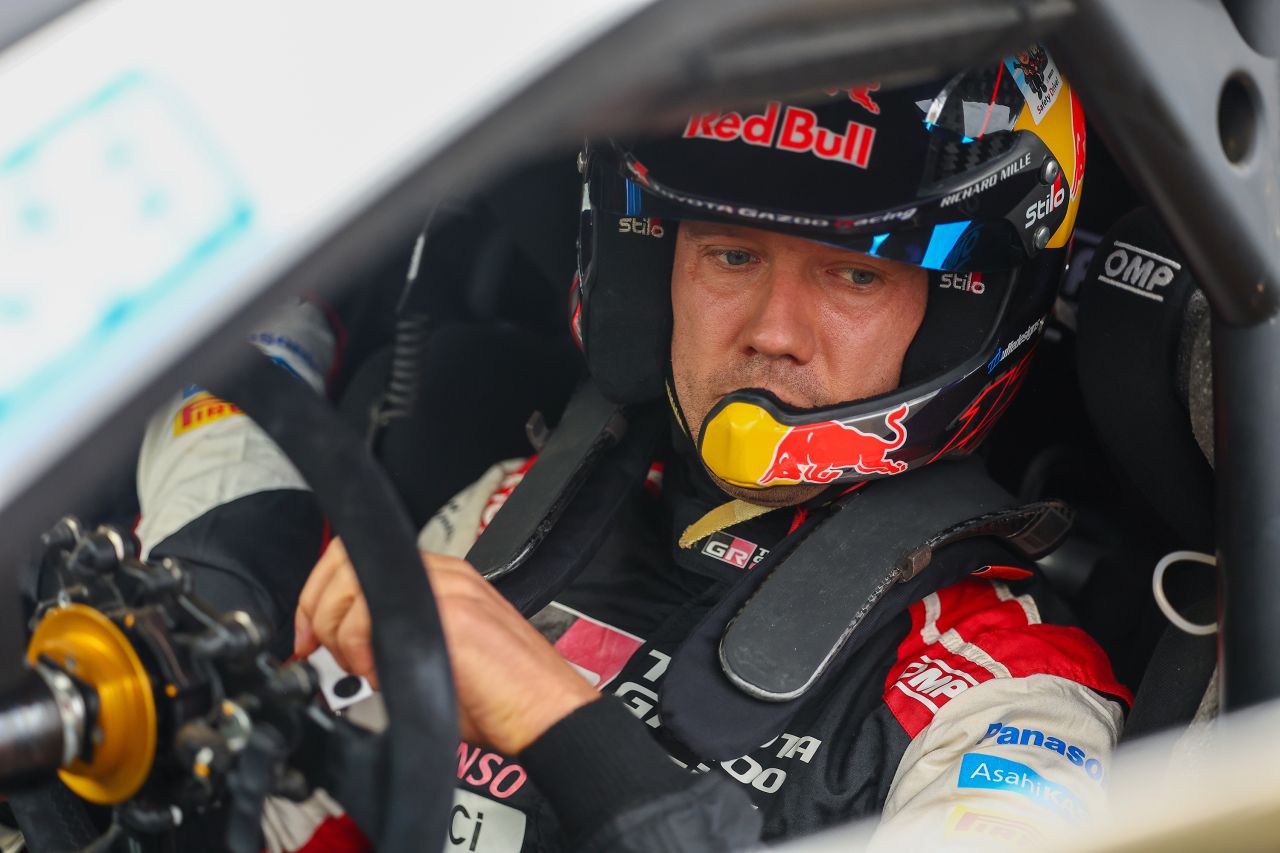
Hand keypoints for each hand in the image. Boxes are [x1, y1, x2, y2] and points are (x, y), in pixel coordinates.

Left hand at [294, 538, 599, 753]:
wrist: (548, 714)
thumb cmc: (503, 698)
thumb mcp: (441, 653)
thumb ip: (395, 636)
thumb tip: (340, 649)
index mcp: (443, 577)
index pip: (356, 557)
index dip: (317, 594)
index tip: (307, 636)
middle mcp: (443, 574)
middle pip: (342, 566)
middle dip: (316, 616)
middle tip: (323, 657)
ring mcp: (446, 590)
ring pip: (349, 595)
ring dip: (341, 643)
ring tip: (371, 674)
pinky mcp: (448, 615)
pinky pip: (370, 621)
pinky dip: (362, 656)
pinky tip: (387, 677)